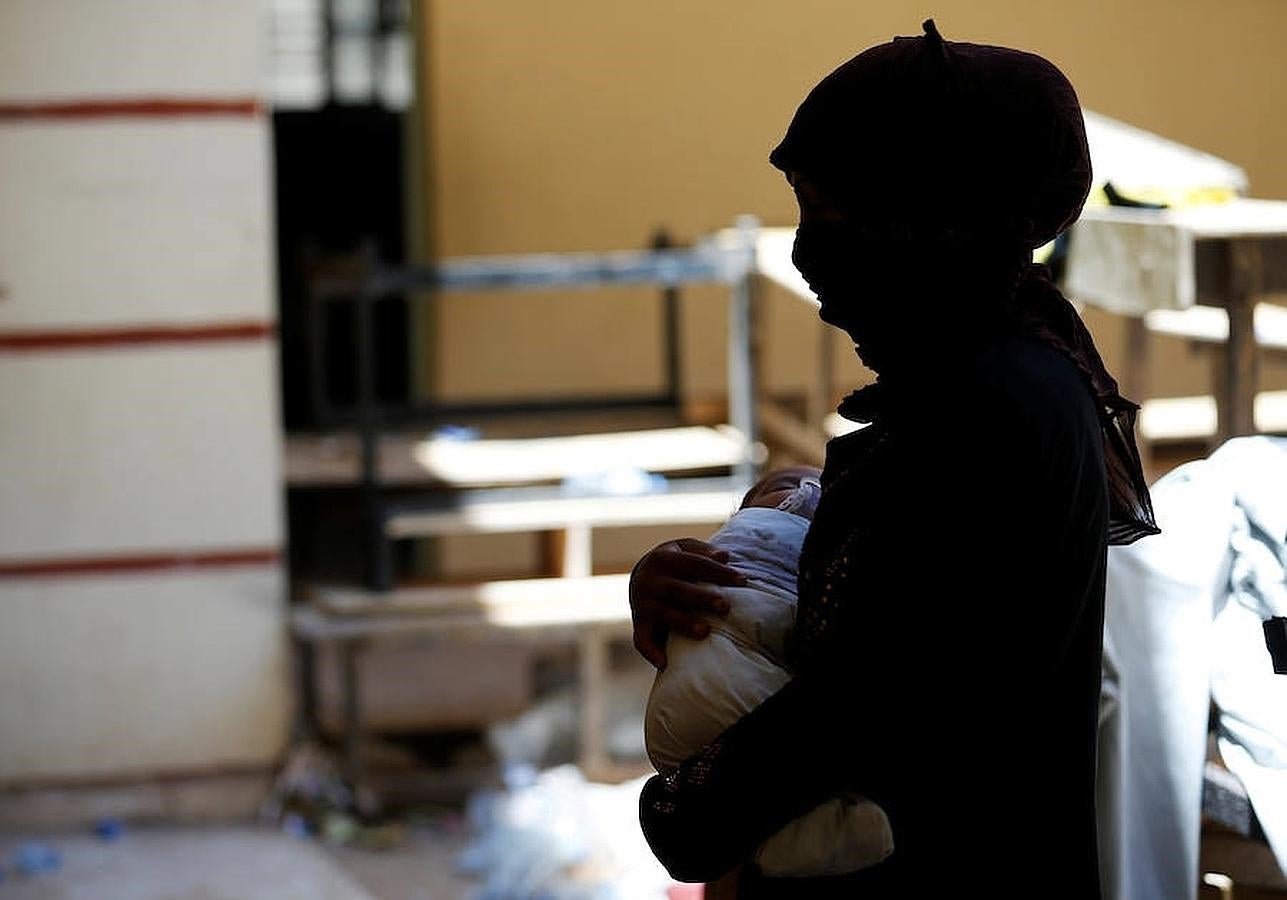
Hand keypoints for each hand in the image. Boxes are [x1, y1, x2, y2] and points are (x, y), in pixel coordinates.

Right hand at [630, 538, 745, 668]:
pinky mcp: (639, 623)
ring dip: (683, 623)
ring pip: (663, 614)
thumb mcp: (685, 549)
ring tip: (705, 632)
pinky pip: (642, 640)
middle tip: (725, 606)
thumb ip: (704, 552)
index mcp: (664, 557)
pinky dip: (651, 652)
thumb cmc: (675, 563)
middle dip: (702, 598)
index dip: (719, 572)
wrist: (640, 576)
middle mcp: (650, 580)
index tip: (743, 581)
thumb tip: (725, 556)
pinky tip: (664, 664)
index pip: (695, 563)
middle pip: (679, 590)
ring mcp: (643, 603)